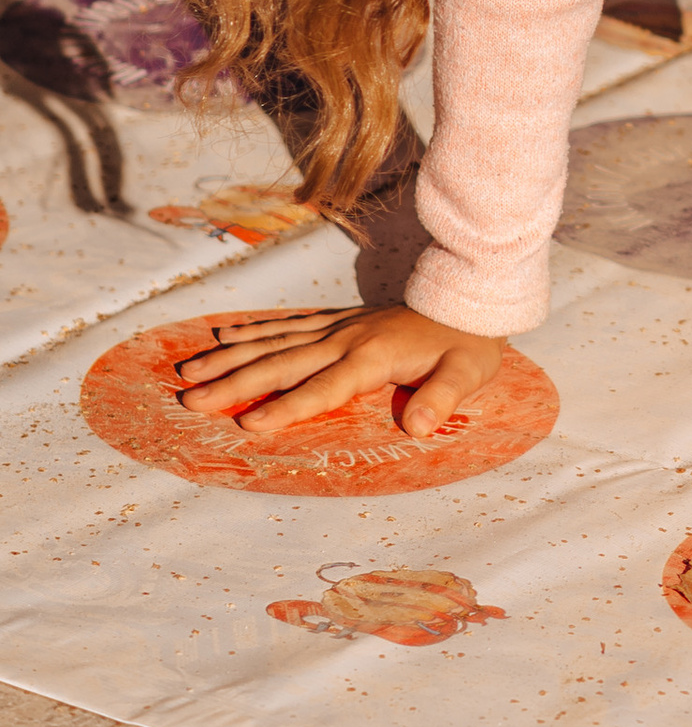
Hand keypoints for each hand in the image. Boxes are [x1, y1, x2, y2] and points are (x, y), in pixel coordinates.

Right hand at [171, 302, 511, 442]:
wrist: (469, 299)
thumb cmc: (467, 346)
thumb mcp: (467, 374)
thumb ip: (442, 399)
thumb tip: (417, 427)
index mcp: (372, 356)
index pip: (322, 387)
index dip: (287, 406)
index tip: (247, 424)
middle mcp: (345, 338)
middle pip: (281, 363)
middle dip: (233, 383)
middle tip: (189, 400)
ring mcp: (338, 326)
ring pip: (274, 341)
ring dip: (230, 356)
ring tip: (189, 369)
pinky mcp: (337, 320)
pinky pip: (287, 324)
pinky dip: (253, 329)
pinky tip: (225, 334)